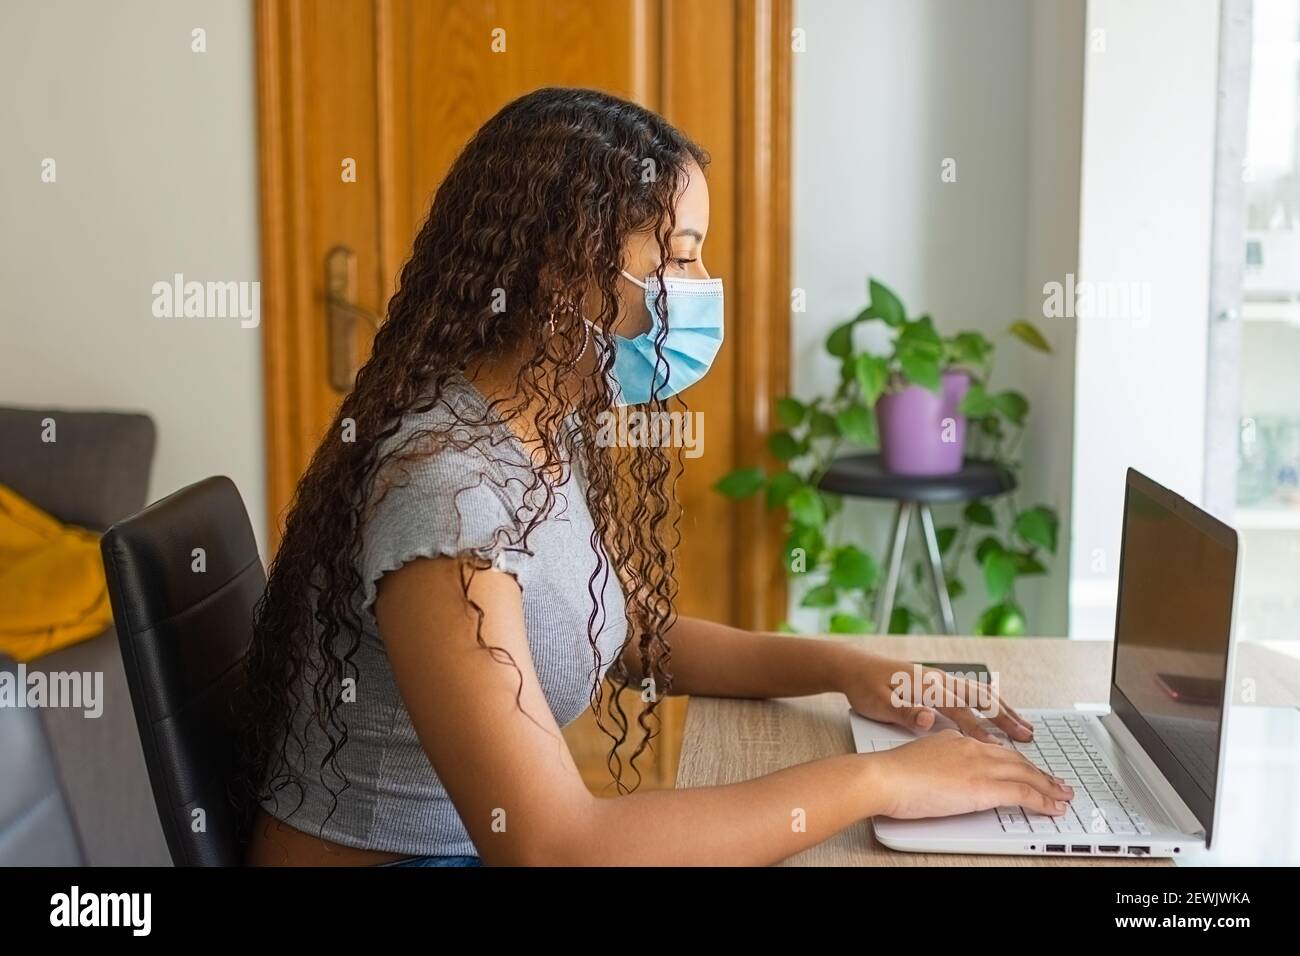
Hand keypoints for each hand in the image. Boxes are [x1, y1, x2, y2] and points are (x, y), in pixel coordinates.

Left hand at [837, 650, 1035, 742]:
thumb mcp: (878, 704)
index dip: (982, 729)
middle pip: (980, 697)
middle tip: (1028, 736)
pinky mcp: (937, 681)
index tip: (1001, 748)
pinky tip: (998, 710)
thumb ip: (905, 712)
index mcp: (927, 686)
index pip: (961, 710)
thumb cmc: (865, 687)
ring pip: (980, 693)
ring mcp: (940, 679)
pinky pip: (972, 691)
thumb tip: (929, 717)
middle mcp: (939, 680)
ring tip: (1023, 725)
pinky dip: (990, 701)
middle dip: (1006, 717)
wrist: (853, 666)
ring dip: (1003, 709)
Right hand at [870, 729, 1072, 818]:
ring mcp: (979, 766)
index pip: (995, 750)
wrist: (884, 776)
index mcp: (956, 739)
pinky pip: (1023, 793)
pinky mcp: (983, 787)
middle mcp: (972, 747)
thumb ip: (939, 759)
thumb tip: (946, 770)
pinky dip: (1043, 800)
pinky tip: (1053, 806)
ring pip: (1026, 773)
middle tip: (1057, 782)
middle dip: (1040, 772)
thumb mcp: (920, 756)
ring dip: (1049, 785)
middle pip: (1016, 760)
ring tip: (1063, 794)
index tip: (1026, 768)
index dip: (1015, 761)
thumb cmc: (892, 772)